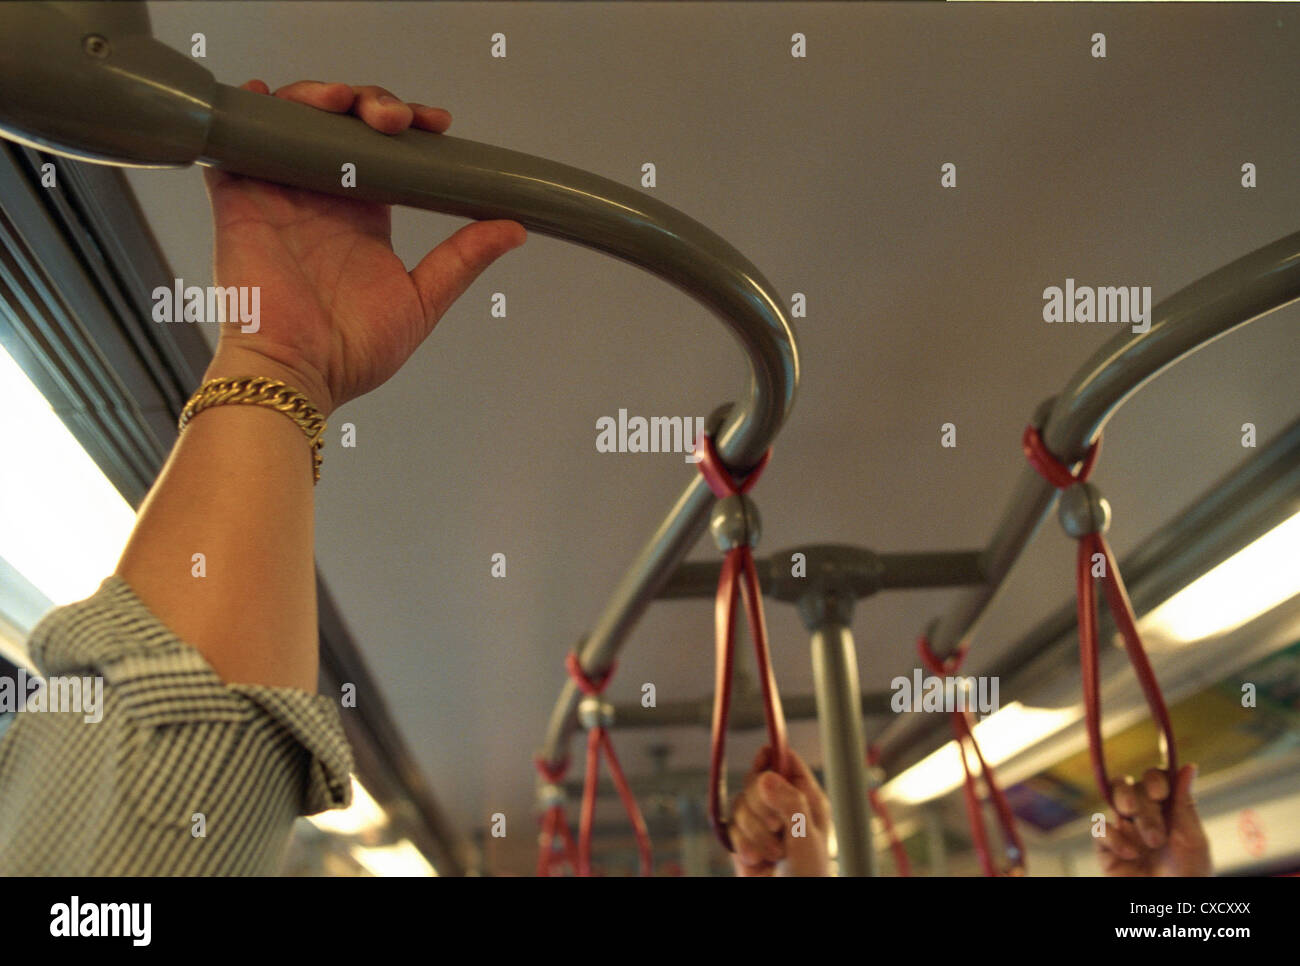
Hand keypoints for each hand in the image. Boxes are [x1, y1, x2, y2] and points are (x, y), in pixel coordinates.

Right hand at [201, 80, 526, 415]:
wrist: (299, 374)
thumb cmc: (352, 354)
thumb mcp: (422, 300)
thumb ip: (463, 259)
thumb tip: (514, 227)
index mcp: (362, 218)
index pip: (383, 151)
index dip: (406, 126)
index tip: (437, 125)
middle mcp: (321, 201)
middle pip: (342, 126)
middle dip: (373, 104)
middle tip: (399, 121)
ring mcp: (278, 197)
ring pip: (294, 122)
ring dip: (320, 97)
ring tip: (348, 105)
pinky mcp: (239, 202)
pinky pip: (233, 146)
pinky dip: (248, 116)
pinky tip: (267, 98)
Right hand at [730, 746, 832, 875]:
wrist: (785, 905)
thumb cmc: (809, 878)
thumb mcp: (806, 839)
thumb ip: (790, 804)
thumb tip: (766, 775)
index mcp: (807, 799)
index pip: (785, 760)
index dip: (771, 759)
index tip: (763, 767)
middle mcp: (783, 806)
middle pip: (756, 778)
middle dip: (760, 806)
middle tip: (777, 828)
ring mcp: (762, 822)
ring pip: (739, 803)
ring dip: (753, 833)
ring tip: (772, 855)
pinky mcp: (743, 839)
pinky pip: (731, 827)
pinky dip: (743, 846)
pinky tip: (758, 862)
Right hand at [1095, 764, 1210, 875]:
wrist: (1169, 909)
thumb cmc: (1189, 878)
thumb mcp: (1193, 840)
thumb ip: (1184, 803)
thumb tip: (1189, 765)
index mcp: (1168, 811)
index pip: (1155, 779)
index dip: (1154, 779)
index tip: (1161, 793)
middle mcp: (1144, 815)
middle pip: (1132, 786)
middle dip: (1144, 807)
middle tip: (1157, 836)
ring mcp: (1123, 829)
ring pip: (1113, 798)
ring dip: (1127, 811)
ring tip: (1144, 837)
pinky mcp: (1104, 847)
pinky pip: (1099, 828)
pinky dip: (1114, 838)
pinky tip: (1130, 855)